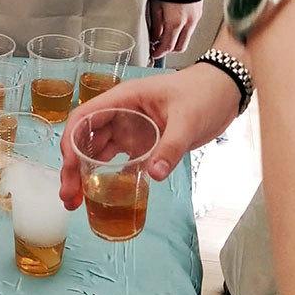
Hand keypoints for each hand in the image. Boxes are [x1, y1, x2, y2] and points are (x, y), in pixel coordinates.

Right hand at [58, 63, 239, 209]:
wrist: (226, 92)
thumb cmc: (205, 92)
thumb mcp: (187, 119)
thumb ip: (170, 147)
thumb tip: (154, 174)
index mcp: (123, 99)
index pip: (84, 117)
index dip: (71, 141)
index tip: (70, 167)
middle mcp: (120, 115)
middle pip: (85, 141)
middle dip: (72, 168)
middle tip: (69, 196)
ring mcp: (130, 130)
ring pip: (98, 154)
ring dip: (85, 176)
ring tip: (77, 202)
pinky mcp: (142, 143)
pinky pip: (119, 163)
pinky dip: (109, 179)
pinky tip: (103, 197)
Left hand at [147, 0, 203, 59]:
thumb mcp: (155, 7)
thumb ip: (155, 25)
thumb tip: (154, 38)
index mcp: (176, 23)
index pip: (168, 46)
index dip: (160, 53)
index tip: (154, 54)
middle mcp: (189, 22)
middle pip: (180, 46)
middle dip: (169, 49)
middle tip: (159, 47)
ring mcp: (196, 18)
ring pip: (186, 37)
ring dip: (176, 39)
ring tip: (165, 33)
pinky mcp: (199, 12)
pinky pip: (191, 27)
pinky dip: (182, 30)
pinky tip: (174, 24)